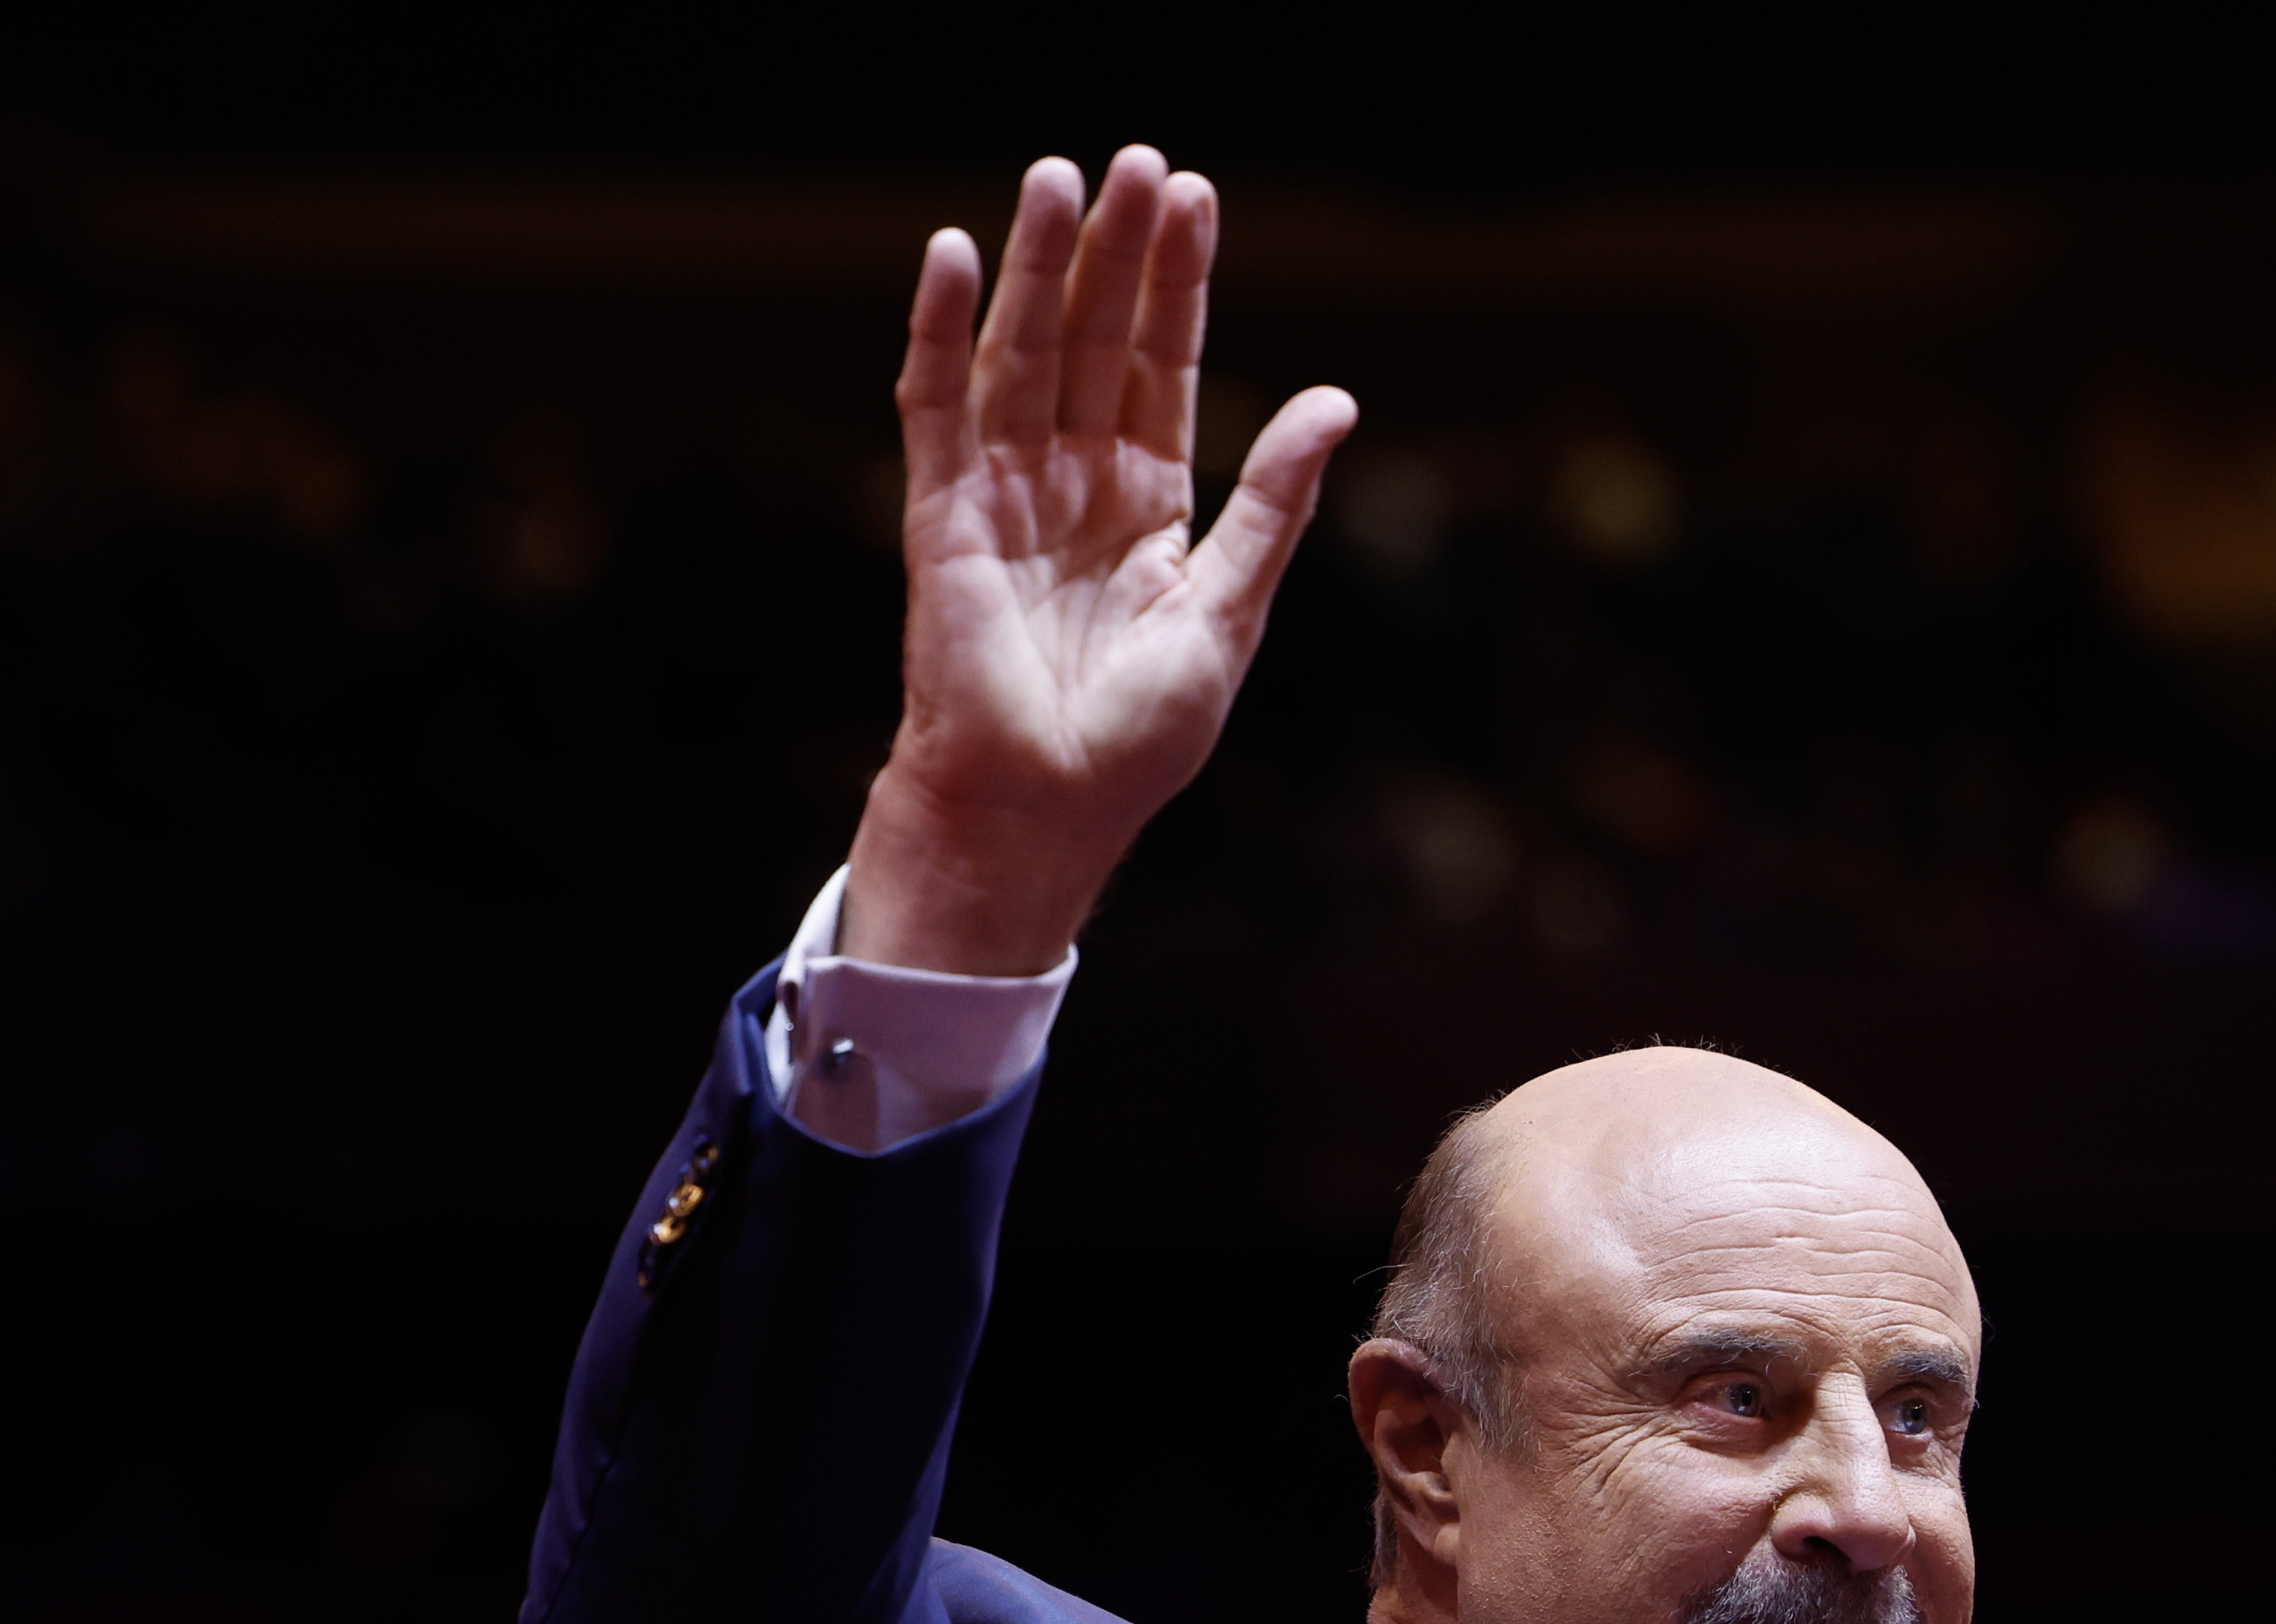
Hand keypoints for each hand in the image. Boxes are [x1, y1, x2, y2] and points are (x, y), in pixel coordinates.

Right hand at [839, 148, 1355, 974]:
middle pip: (1096, 341)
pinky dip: (943, 331)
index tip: (1196, 198)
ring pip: (1023, 354)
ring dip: (1039, 266)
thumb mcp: (1230, 611)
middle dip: (1116, 252)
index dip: (1178, 285)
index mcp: (1146, 505)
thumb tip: (1337, 401)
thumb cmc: (1135, 739)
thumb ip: (1275, 504)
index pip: (1163, 367)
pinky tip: (959, 256)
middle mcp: (1074, 483)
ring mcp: (1005, 492)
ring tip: (1059, 176)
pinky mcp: (945, 515)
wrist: (1045, 812)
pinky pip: (938, 407)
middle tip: (1138, 160)